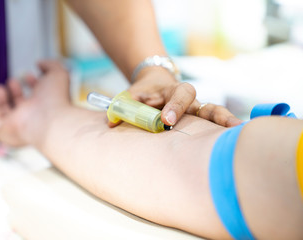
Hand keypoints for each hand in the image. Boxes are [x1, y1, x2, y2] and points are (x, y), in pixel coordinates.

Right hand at [0, 60, 70, 146]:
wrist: (50, 119)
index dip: (33, 83)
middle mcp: (35, 117)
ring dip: (2, 98)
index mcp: (49, 105)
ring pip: (6, 114)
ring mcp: (20, 125)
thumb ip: (51, 65)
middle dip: (17, 91)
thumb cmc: (56, 99)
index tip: (31, 74)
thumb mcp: (58, 73)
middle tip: (14, 81)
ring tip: (2, 87)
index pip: (39, 96)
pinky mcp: (7, 132)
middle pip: (22, 105)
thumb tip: (40, 63)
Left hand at [108, 67, 241, 127]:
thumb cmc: (142, 93)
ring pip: (215, 117)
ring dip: (226, 125)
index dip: (176, 106)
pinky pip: (211, 129)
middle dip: (217, 116)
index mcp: (173, 91)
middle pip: (207, 105)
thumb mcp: (131, 95)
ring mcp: (196, 114)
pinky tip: (233, 148)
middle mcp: (190, 102)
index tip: (166, 120)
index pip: (180, 93)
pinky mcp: (198, 125)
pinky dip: (221, 136)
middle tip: (228, 127)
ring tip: (240, 135)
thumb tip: (111, 122)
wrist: (152, 86)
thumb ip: (122, 106)